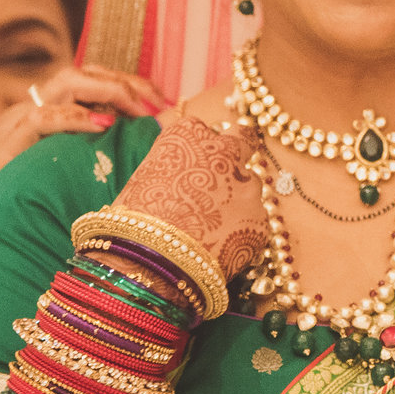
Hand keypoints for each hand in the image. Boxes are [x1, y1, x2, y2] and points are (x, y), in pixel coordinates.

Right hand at [0, 66, 166, 294]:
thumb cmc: (4, 208)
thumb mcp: (55, 178)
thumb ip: (86, 163)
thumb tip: (136, 167)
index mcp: (47, 117)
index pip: (94, 82)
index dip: (130, 85)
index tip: (162, 104)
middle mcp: (33, 111)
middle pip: (87, 73)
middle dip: (128, 81)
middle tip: (158, 103)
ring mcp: (17, 123)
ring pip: (68, 82)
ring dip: (109, 89)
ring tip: (138, 108)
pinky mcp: (6, 144)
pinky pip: (42, 116)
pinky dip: (75, 116)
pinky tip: (103, 124)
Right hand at [111, 109, 266, 281]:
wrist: (148, 262)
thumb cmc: (133, 222)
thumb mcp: (145, 180)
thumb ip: (176, 169)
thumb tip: (185, 179)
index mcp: (191, 134)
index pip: (205, 130)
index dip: (202, 151)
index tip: (196, 166)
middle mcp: (226, 151)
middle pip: (244, 140)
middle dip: (237, 156)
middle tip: (225, 178)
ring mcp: (248, 187)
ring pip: (250, 188)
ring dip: (237, 201)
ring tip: (210, 229)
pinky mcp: (261, 221)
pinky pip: (254, 224)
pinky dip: (240, 234)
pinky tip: (216, 251)